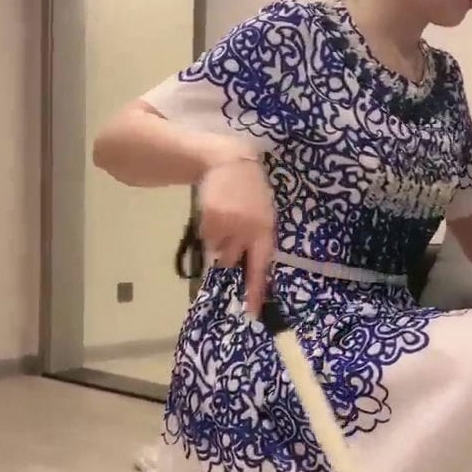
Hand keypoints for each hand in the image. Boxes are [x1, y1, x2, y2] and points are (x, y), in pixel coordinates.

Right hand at [198, 158, 274, 315]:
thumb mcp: (263, 213)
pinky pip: (206, 236)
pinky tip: (216, 211)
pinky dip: (208, 228)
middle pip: (232, 261)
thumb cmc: (251, 189)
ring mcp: (228, 226)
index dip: (256, 290)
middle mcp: (247, 232)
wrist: (230, 161)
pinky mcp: (211, 219)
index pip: (261, 267)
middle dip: (228, 256)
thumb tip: (246, 264)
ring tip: (225, 216)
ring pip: (217, 248)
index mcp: (265, 231)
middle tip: (229, 237)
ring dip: (219, 239)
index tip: (251, 311)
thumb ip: (258, 237)